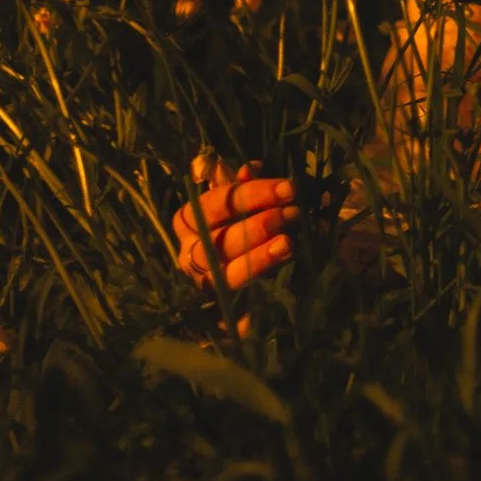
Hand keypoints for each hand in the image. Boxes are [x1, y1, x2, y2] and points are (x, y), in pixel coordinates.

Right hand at [171, 157, 300, 314]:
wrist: (236, 287)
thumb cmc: (236, 229)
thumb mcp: (236, 205)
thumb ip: (240, 188)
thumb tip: (250, 169)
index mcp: (188, 222)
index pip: (215, 204)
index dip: (252, 194)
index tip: (287, 189)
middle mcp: (189, 255)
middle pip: (218, 240)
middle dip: (258, 225)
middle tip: (292, 215)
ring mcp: (205, 285)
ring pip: (225, 273)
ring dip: (258, 258)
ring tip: (288, 244)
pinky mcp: (223, 311)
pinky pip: (238, 307)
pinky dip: (258, 291)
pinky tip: (280, 278)